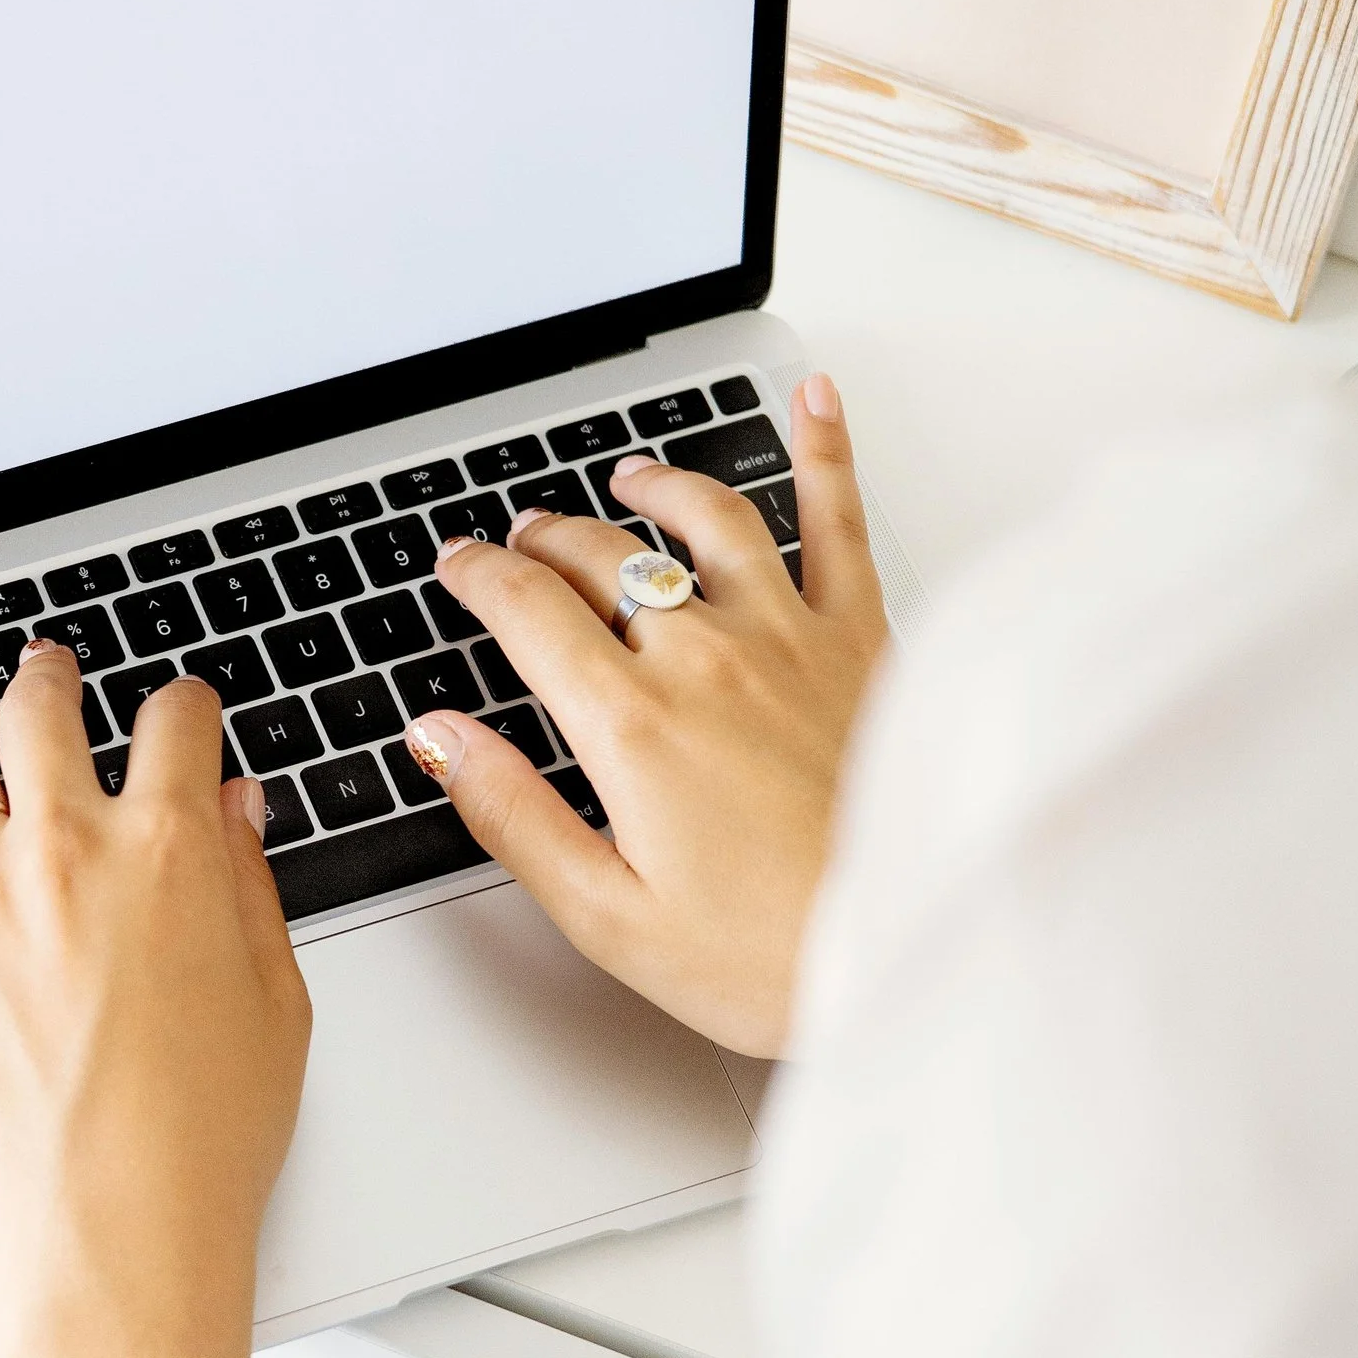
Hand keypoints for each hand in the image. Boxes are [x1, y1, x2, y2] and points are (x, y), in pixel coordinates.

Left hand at [0, 647, 311, 1335]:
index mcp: (170, 849)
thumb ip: (249, 882)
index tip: (184, 713)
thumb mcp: (274, 993)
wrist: (117, 1217)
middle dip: (55, 681)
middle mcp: (69, 851)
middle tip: (53, 670)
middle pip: (48, 718)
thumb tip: (235, 807)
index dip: (186, 708)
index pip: (176, 726)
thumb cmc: (205, 1128)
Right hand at [410, 374, 887, 1055]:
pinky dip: (826, 450)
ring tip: (632, 480)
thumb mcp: (606, 912)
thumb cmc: (771, 956)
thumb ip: (512, 812)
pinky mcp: (865, 643)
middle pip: (605, 560)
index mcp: (632, 725)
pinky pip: (840, 522)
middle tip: (525, 541)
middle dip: (548, 540)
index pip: (527, 611)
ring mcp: (792, 638)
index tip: (459, 565)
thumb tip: (439, 737)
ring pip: (708, 520)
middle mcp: (707, 659)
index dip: (479, 577)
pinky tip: (814, 400)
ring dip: (656, 489)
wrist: (918, 948)